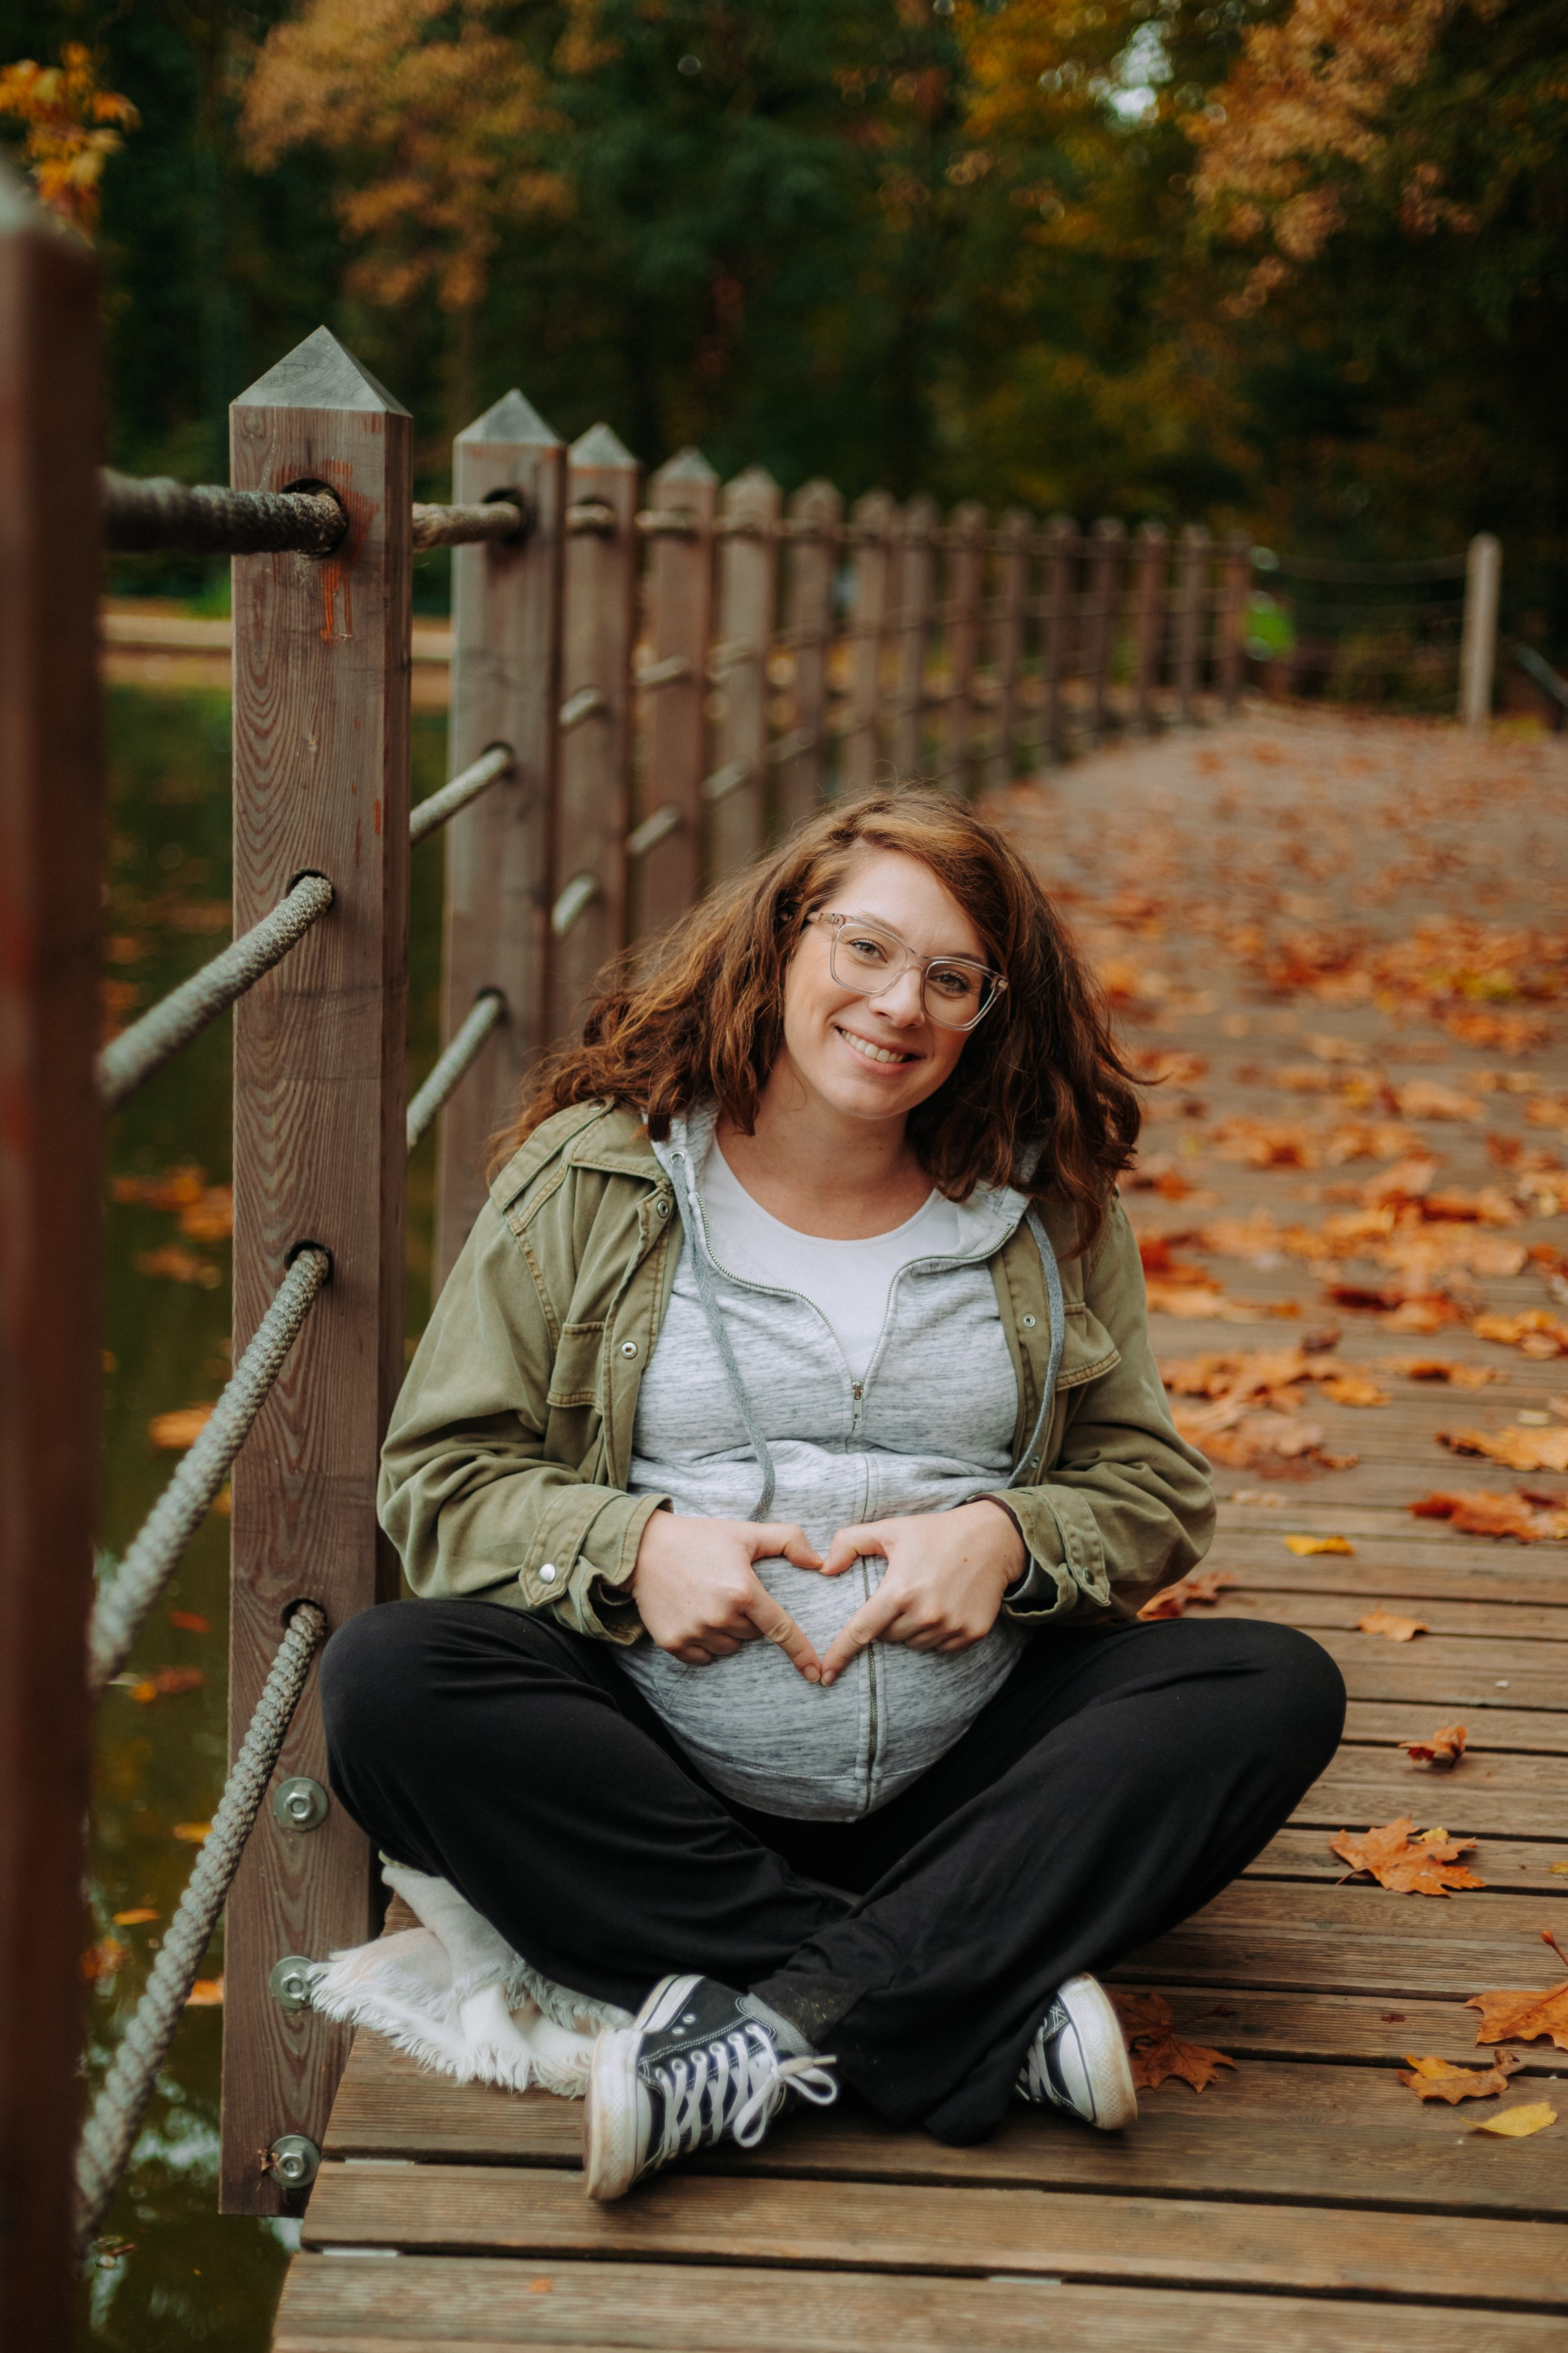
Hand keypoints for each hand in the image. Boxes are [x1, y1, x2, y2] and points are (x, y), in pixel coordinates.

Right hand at [631, 1511, 824, 1679]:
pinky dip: (705, 1644)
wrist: (643, 1548)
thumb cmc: (699, 1539)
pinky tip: (695, 1617)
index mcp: (742, 1591)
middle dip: (749, 1619)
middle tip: (728, 1591)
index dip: (801, 1652)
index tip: (815, 1672)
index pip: (780, 1629)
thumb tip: (818, 1562)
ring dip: (727, 1632)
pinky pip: (703, 1657)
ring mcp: (695, 1632)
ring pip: (729, 1648)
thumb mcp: (745, 1533)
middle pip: (752, 1635)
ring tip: (710, 1601)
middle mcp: (720, 1616)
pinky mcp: (673, 1643)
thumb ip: (788, 1540)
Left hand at [816, 1501, 1024, 1686]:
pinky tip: (945, 1606)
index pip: (862, 1631)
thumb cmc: (936, 1532)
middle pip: (889, 1637)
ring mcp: (951, 1626)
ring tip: (926, 1597)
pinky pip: (941, 1647)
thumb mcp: (890, 1529)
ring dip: (912, 1629)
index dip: (840, 1654)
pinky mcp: (972, 1634)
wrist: (993, 1539)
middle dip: (888, 1621)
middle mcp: (925, 1613)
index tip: (825, 1675)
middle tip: (903, 1594)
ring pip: (915, 1644)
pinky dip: (936, 1634)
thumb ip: (850, 1542)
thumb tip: (824, 1567)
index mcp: (900, 1590)